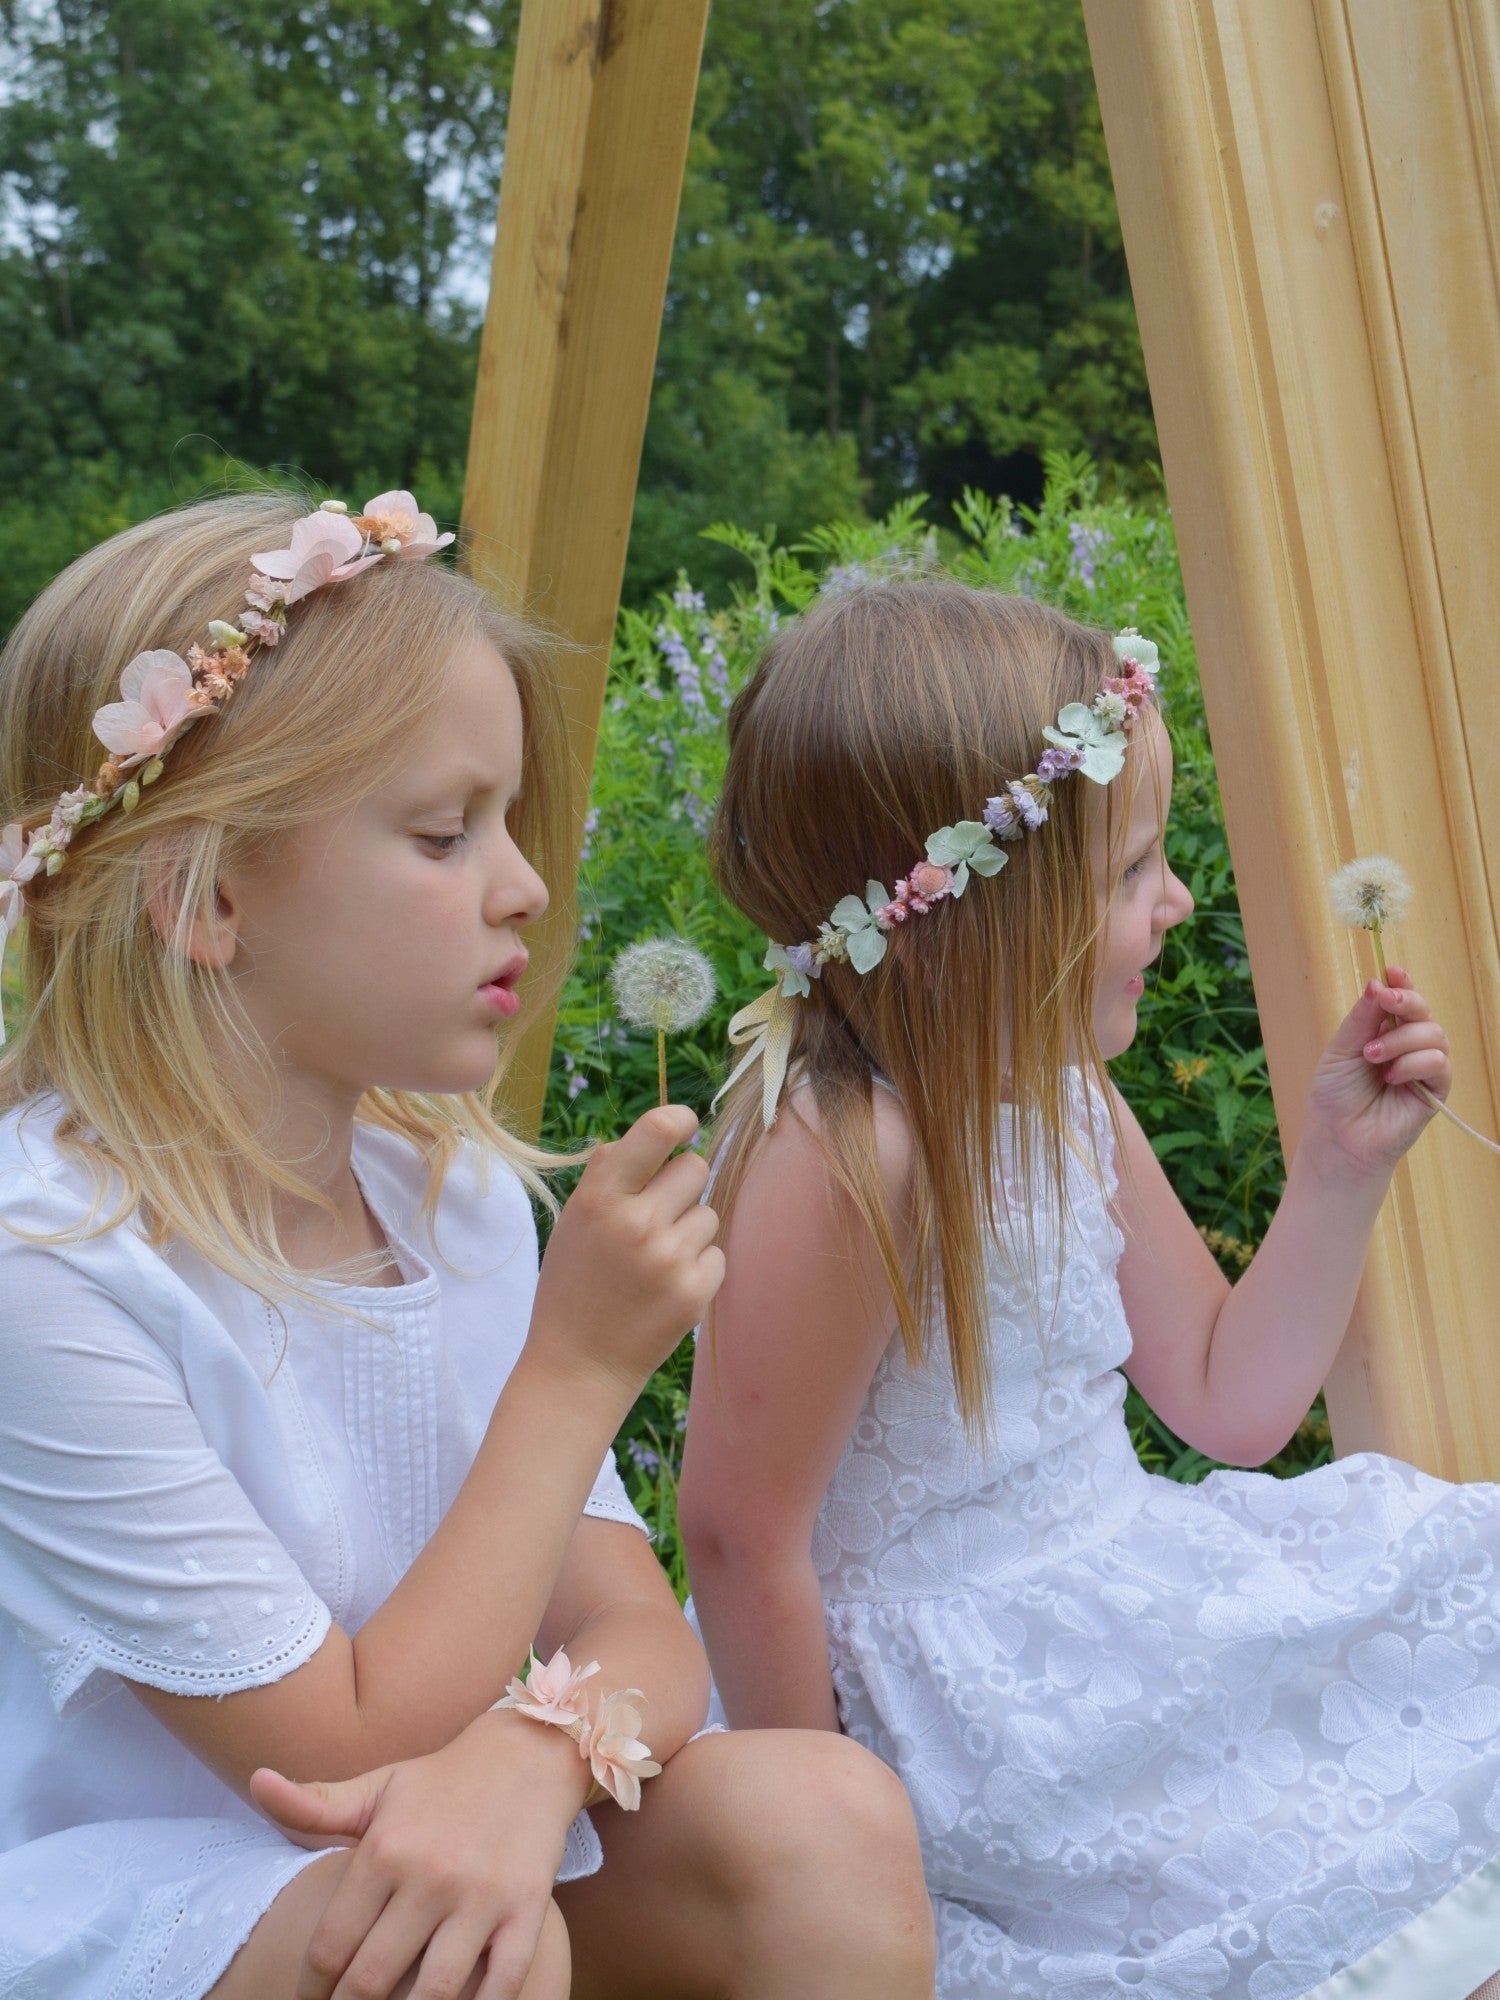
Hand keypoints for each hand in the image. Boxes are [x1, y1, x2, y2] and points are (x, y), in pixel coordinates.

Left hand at [250, 1711, 584, 1999]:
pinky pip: (500, 1984)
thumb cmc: (441, 1783)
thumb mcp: (378, 1788)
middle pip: (371, 1980)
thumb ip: (315, 1803)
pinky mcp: (526, 1908)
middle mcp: (429, 1875)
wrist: (528, 1755)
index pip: (330, 1947)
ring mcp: (481, 1896)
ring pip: (432, 1994)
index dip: (311, 1989)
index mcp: (385, 1849)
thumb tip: (256, 1781)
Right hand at [529, 1104, 723, 1397]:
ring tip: (653, 1262)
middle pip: (695, 1168)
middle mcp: (637, 1223)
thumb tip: (657, 1135)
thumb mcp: (574, 1221)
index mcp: (600, 1198)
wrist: (578, 1366)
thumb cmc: (574, 1285)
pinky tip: (665, 1287)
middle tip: (655, 1215)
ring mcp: (669, 1259)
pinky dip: (698, 1266)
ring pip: (708, 1213)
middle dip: (680, 1185)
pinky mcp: (695, 1292)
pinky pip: (716, 1253)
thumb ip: (611, 1174)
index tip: (684, 1125)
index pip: (656, 1132)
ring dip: (688, 1231)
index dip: (678, 1120)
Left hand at [1304, 966, 1451, 1177]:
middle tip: (1385, 1002)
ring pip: (1434, 1034)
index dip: (1401, 983)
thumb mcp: (1341, 1051)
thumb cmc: (1334, 1097)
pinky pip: (1439, 1063)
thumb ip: (1361, 1019)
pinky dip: (1414, 1063)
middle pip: (1423, 1011)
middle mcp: (1407, 1047)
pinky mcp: (1436, 1091)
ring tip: (1372, 1057)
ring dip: (1401, 1040)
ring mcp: (1423, 1068)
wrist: (1337, 1139)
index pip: (1401, 1001)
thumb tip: (1377, 982)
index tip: (1391, 971)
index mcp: (1383, 1033)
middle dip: (1406, 1000)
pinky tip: (1390, 1077)